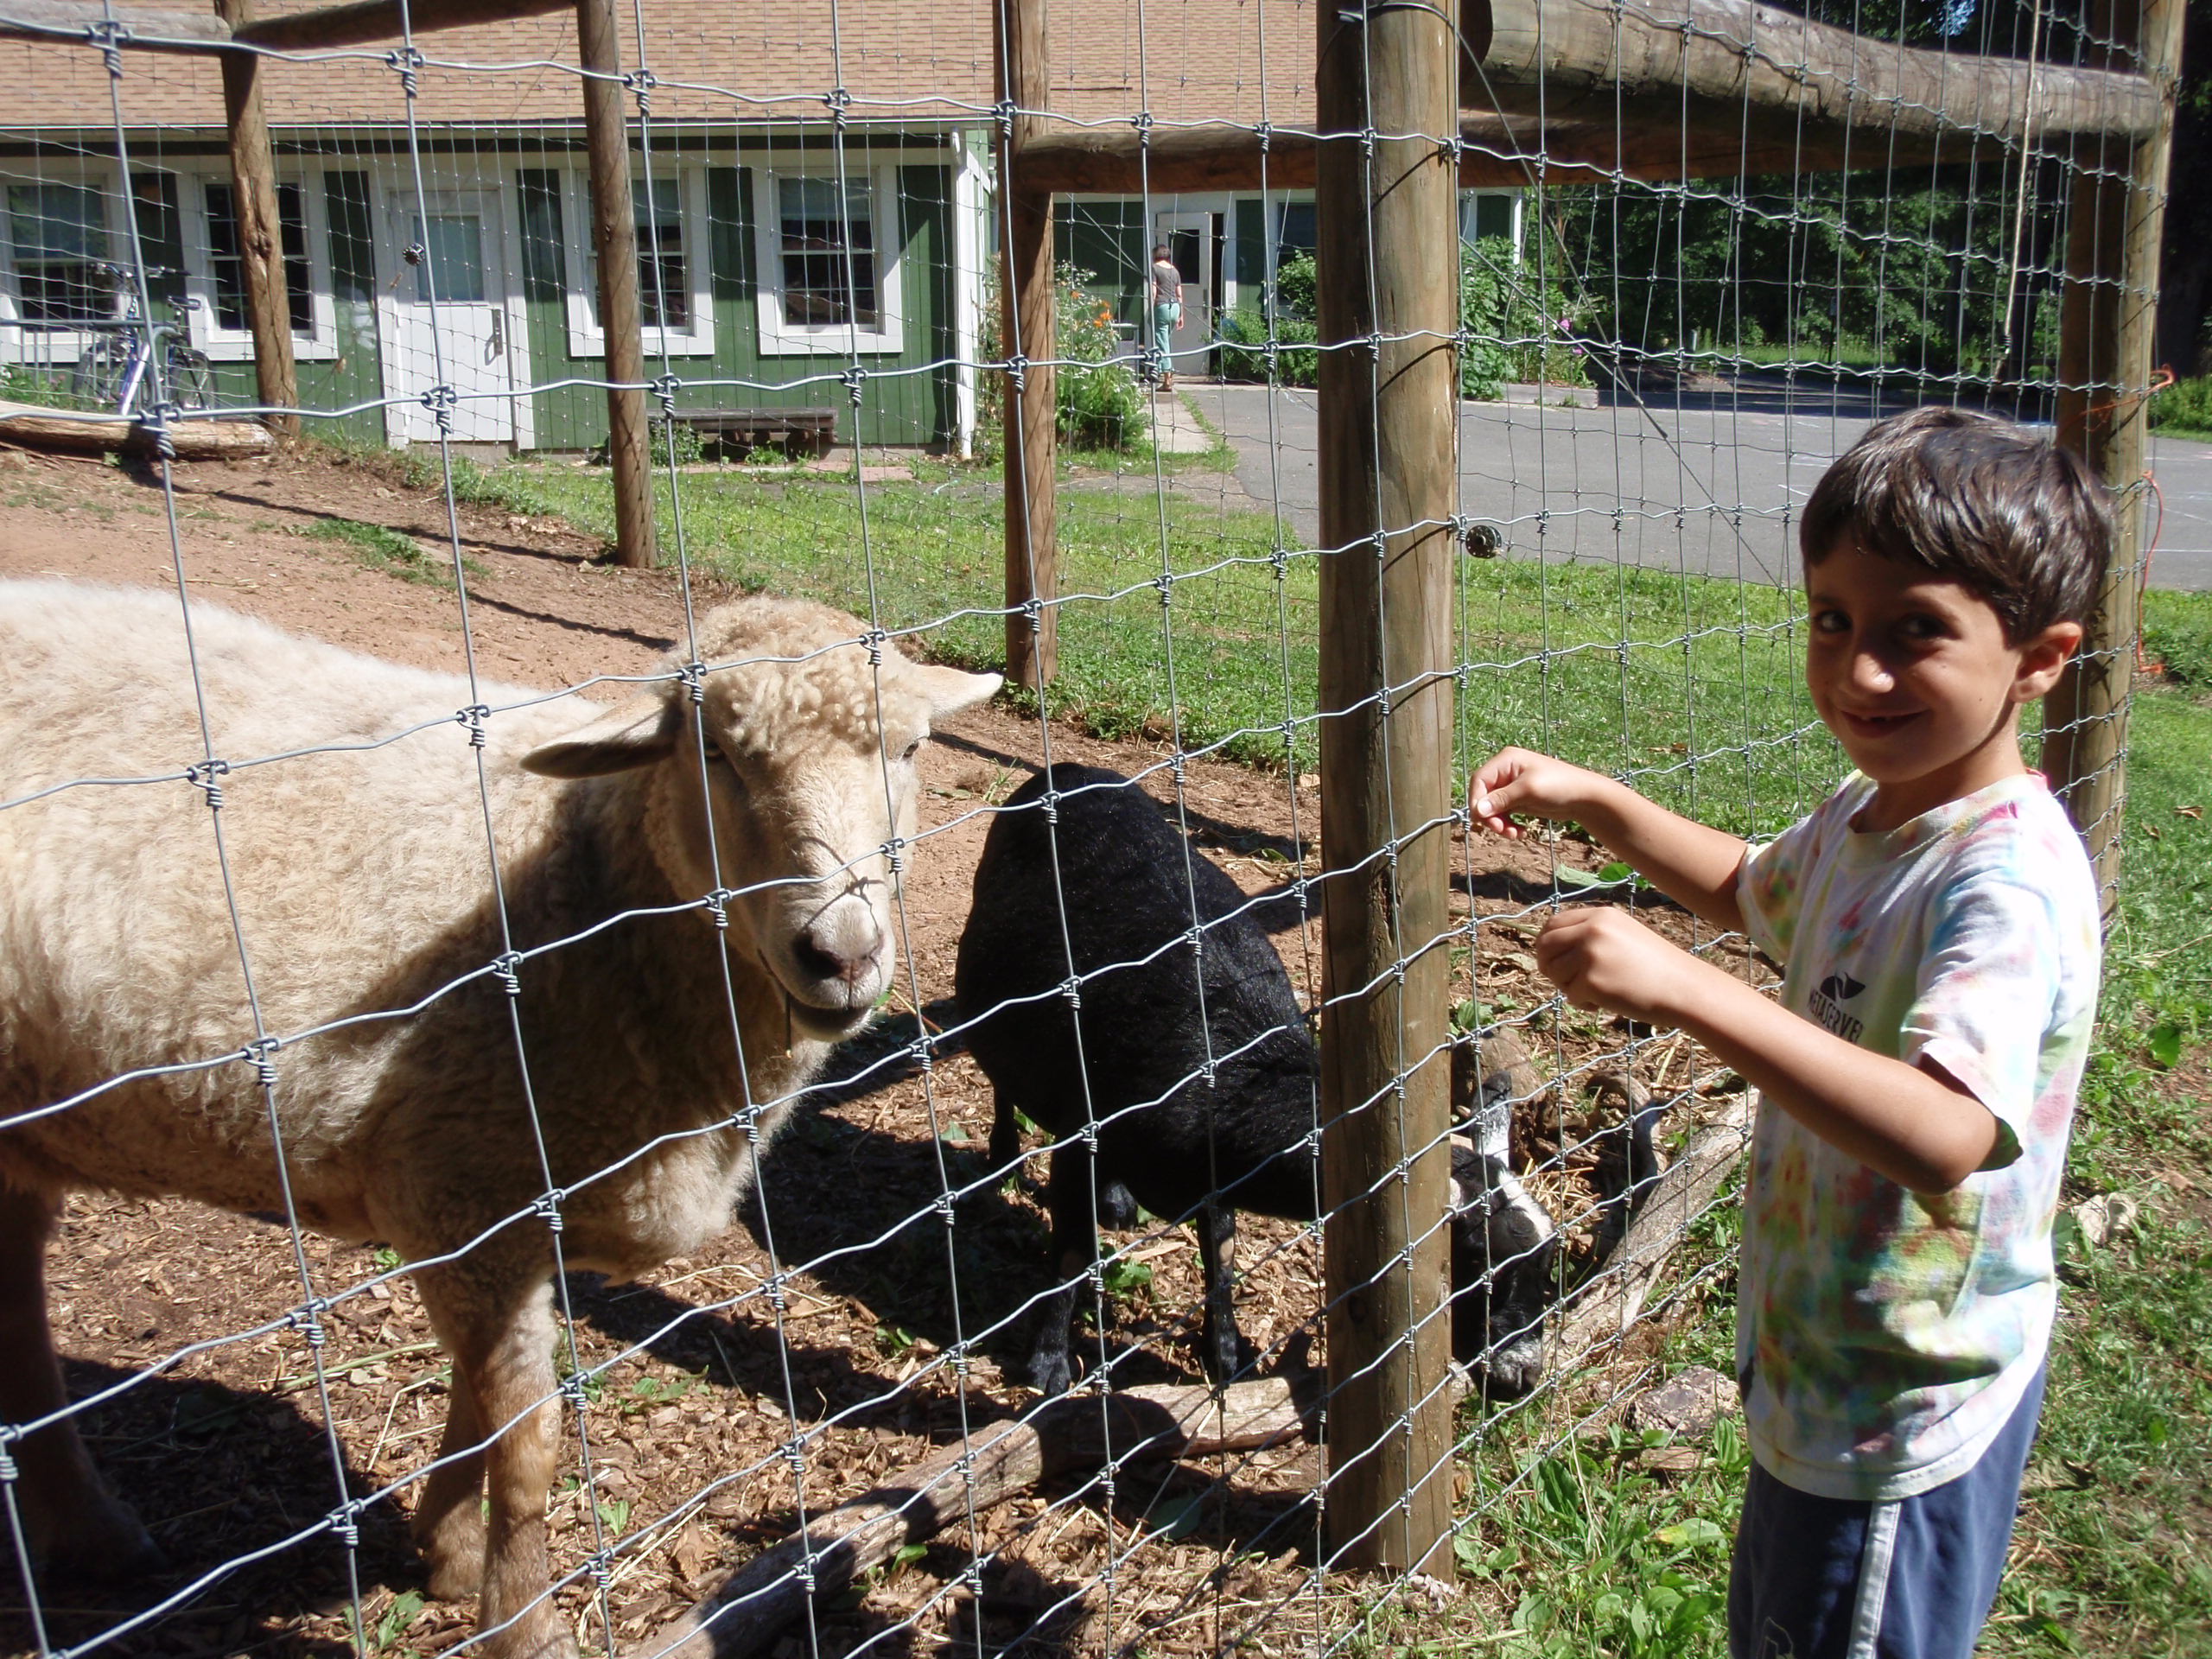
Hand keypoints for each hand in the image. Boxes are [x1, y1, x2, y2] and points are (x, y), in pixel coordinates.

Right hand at [1470, 748, 1610, 839]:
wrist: (1584, 798)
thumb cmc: (1559, 786)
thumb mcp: (1528, 790)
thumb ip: (1501, 799)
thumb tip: (1476, 810)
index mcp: (1506, 760)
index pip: (1479, 780)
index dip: (1476, 800)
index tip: (1481, 819)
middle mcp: (1506, 771)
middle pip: (1483, 796)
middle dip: (1490, 815)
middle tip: (1501, 830)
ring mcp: (1511, 786)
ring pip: (1492, 808)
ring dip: (1499, 823)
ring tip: (1514, 834)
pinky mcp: (1518, 800)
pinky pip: (1503, 814)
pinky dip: (1507, 824)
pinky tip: (1520, 832)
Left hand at [1533, 906, 1703, 1025]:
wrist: (1684, 988)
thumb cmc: (1655, 967)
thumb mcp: (1623, 936)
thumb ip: (1590, 935)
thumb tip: (1548, 948)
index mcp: (1600, 915)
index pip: (1554, 924)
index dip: (1546, 943)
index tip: (1550, 959)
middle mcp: (1592, 929)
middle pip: (1545, 946)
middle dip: (1547, 965)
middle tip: (1562, 981)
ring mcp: (1590, 954)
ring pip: (1554, 972)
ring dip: (1568, 986)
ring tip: (1597, 991)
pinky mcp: (1591, 980)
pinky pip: (1570, 995)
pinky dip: (1584, 1003)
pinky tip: (1607, 1002)